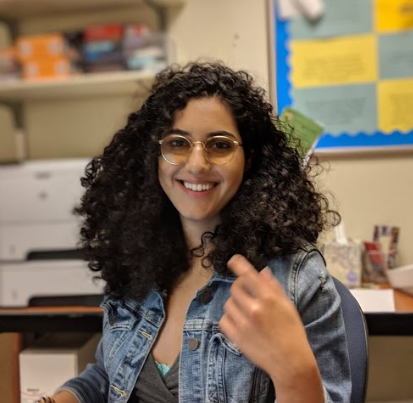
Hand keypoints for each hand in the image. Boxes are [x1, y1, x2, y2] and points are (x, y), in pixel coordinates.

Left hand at [219, 255, 323, 401]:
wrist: (291, 362)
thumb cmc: (292, 331)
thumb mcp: (287, 305)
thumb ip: (273, 287)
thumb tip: (262, 271)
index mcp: (269, 298)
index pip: (248, 274)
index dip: (238, 264)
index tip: (233, 260)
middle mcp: (254, 308)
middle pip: (235, 287)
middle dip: (240, 288)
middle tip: (248, 295)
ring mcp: (244, 323)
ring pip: (228, 303)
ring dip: (235, 304)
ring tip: (246, 312)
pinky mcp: (236, 337)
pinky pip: (223, 320)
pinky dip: (229, 319)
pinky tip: (240, 322)